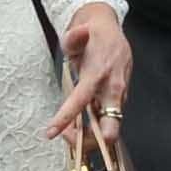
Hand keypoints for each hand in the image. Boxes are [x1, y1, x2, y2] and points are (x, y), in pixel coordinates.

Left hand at [48, 3, 131, 143]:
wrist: (110, 29)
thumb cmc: (92, 35)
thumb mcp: (78, 32)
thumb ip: (73, 37)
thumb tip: (76, 34)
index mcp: (100, 73)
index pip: (82, 101)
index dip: (66, 119)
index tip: (51, 133)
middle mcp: (114, 88)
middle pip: (109, 129)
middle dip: (89, 141)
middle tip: (68, 138)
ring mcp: (119, 96)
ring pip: (109, 129)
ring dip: (89, 136)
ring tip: (68, 130)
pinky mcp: (120, 100)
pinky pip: (108, 122)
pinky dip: (94, 129)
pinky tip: (80, 124)